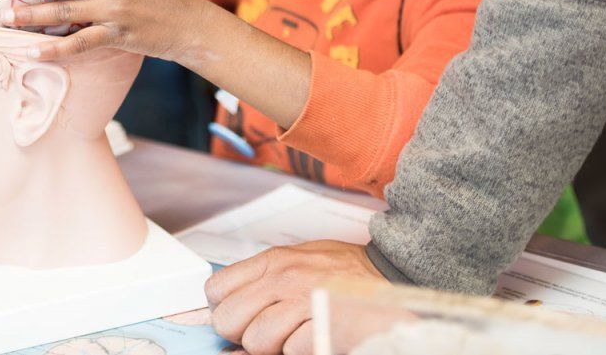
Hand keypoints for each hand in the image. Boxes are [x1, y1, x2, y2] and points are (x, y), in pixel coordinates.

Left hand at [206, 241, 385, 354]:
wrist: (390, 272)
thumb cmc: (340, 271)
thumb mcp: (295, 262)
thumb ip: (261, 282)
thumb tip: (228, 312)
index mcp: (272, 260)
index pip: (216, 288)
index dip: (224, 309)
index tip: (241, 315)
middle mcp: (284, 277)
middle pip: (229, 320)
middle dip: (243, 333)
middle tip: (265, 330)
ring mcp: (304, 300)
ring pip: (257, 340)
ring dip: (273, 346)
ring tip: (293, 333)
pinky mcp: (326, 323)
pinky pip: (292, 350)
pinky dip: (301, 349)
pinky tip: (313, 336)